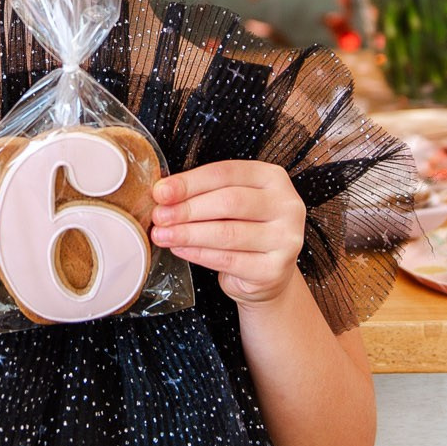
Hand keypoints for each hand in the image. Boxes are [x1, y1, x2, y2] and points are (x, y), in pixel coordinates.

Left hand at [148, 160, 306, 306]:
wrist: (268, 272)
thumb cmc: (244, 229)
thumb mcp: (230, 202)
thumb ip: (204, 193)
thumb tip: (164, 193)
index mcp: (273, 178)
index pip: (227, 173)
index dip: (190, 182)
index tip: (161, 191)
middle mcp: (286, 205)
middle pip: (229, 201)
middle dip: (188, 209)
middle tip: (160, 216)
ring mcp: (285, 238)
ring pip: (227, 233)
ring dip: (188, 233)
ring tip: (163, 235)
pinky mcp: (274, 269)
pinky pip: (228, 260)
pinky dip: (198, 254)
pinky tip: (180, 249)